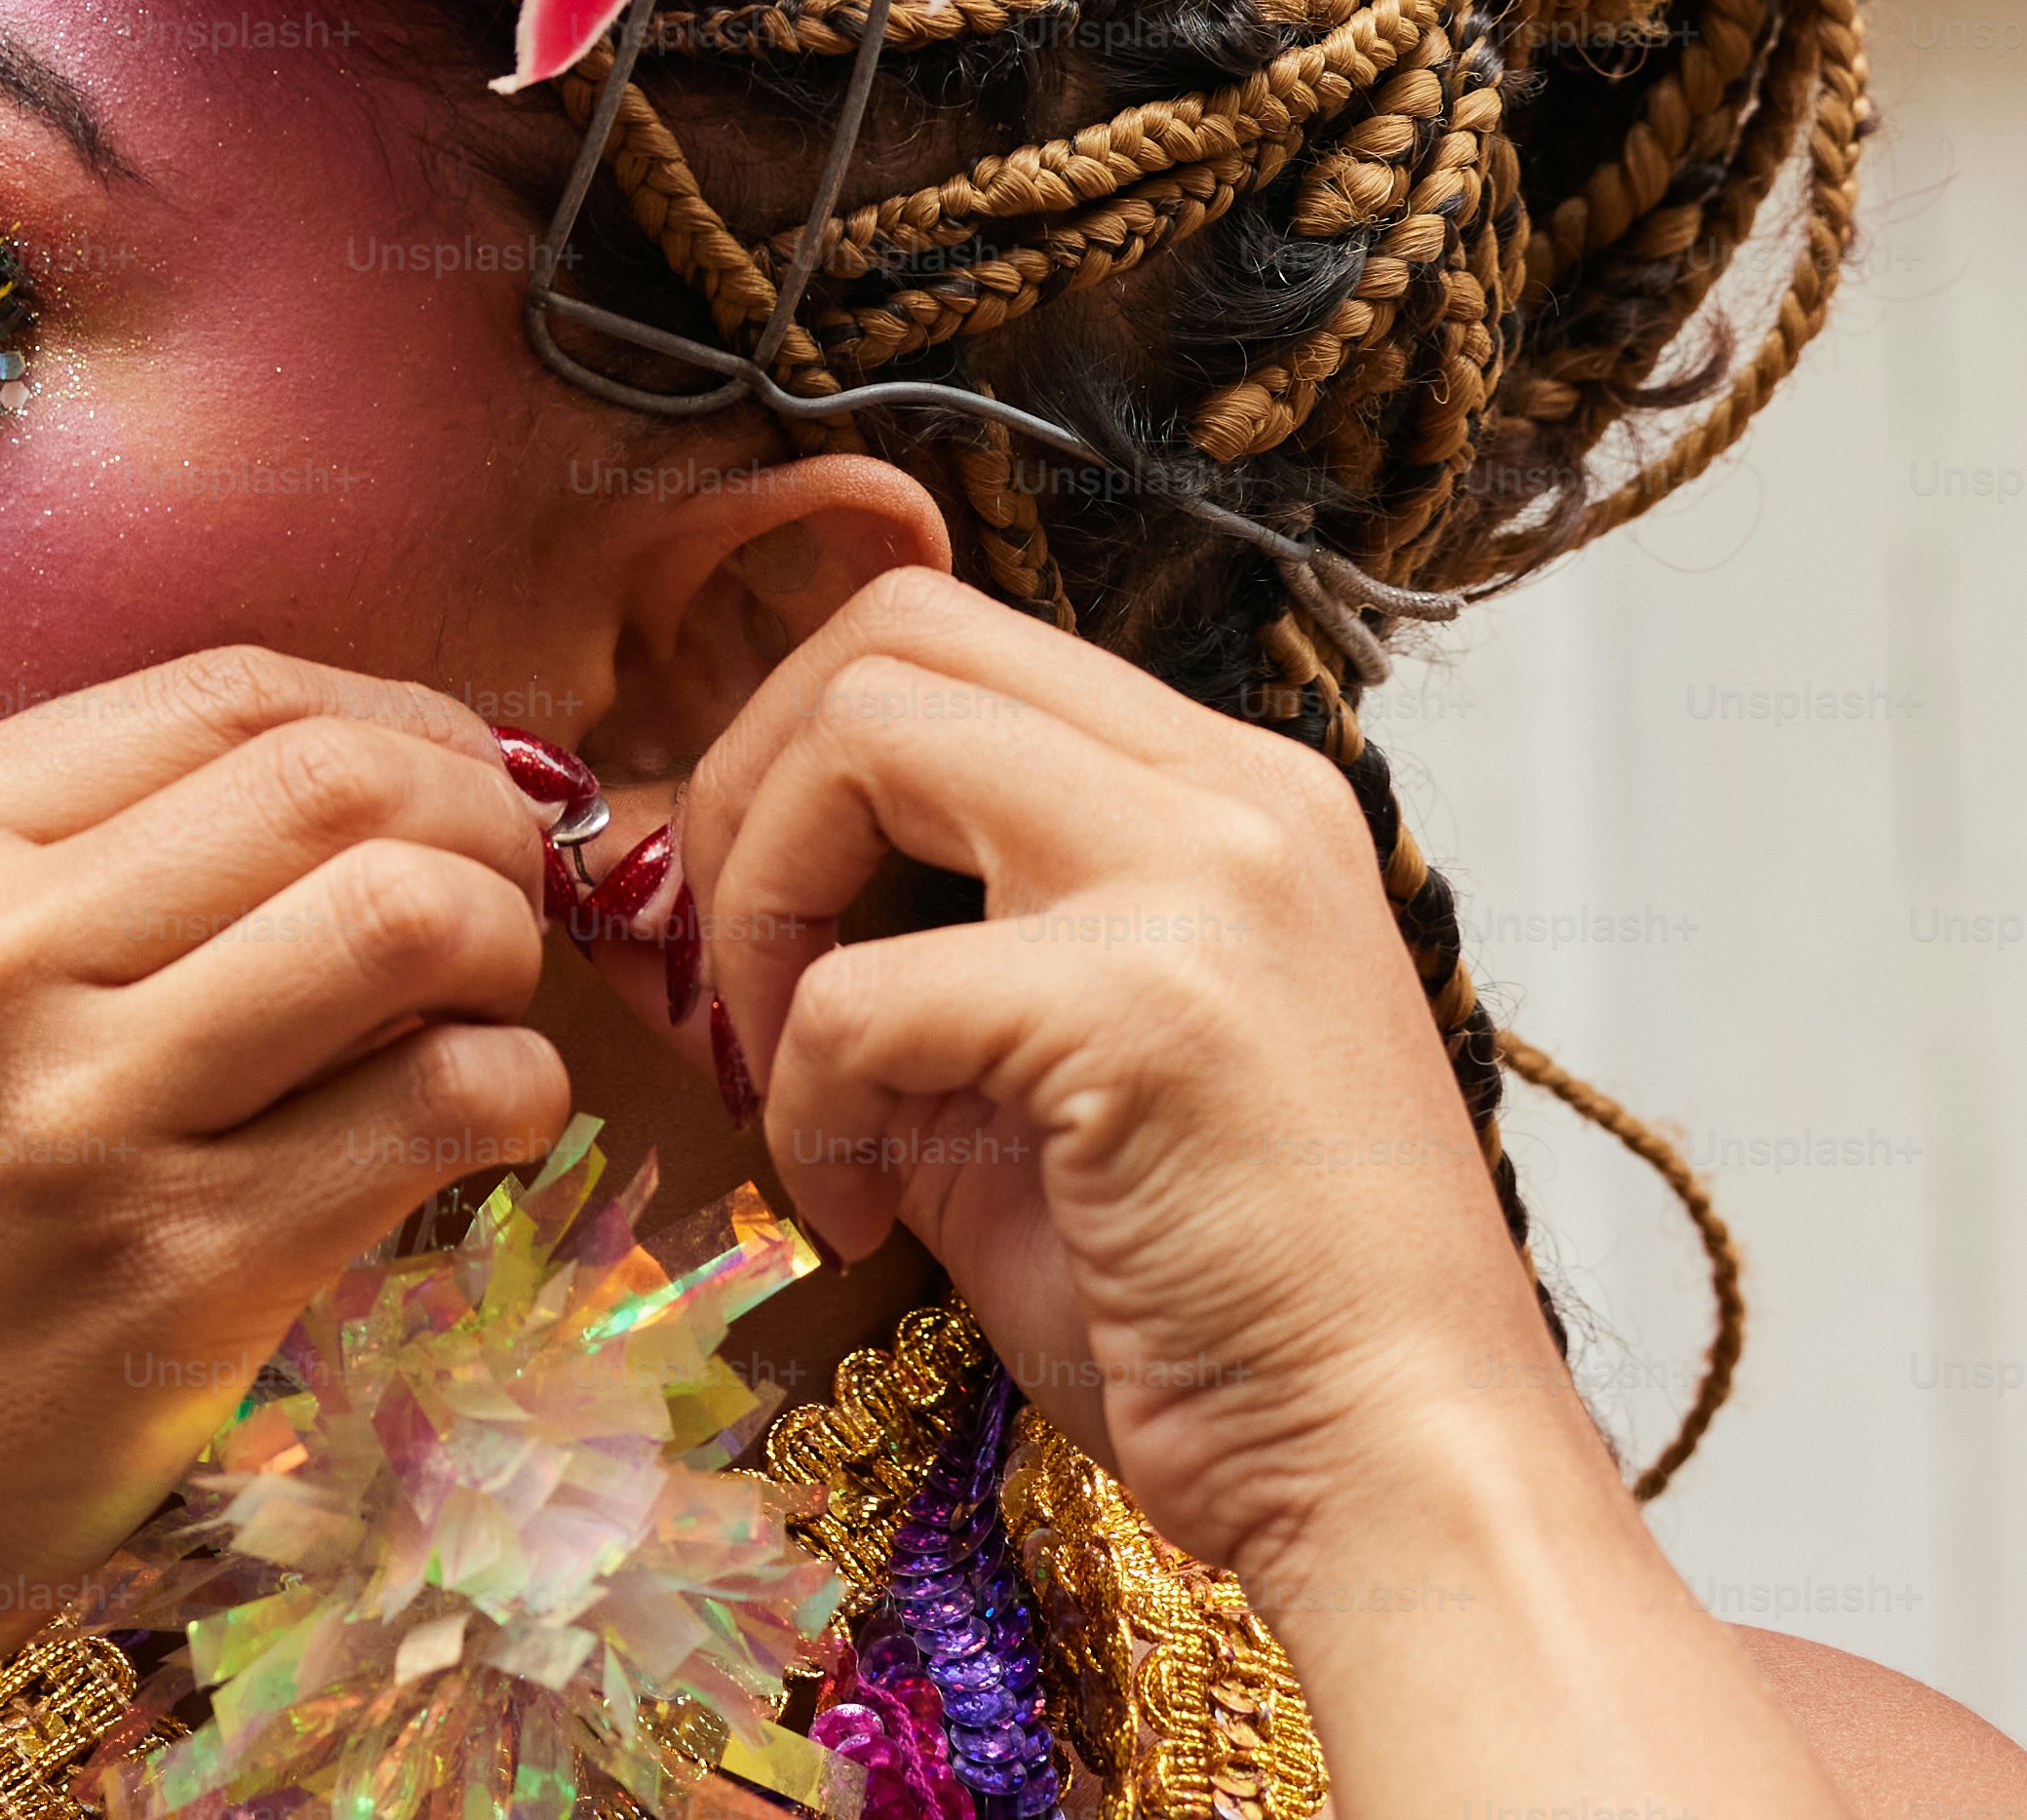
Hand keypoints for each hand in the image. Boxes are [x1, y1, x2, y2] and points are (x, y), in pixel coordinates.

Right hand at [0, 648, 575, 1708]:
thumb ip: (71, 856)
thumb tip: (367, 767)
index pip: (231, 691)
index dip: (400, 719)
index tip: (458, 786)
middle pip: (339, 781)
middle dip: (482, 820)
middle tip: (506, 897)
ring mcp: (75, 1112)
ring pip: (410, 918)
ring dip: (505, 948)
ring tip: (480, 1012)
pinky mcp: (177, 1271)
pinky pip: (438, 1104)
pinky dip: (510, 1090)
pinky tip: (476, 1127)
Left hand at [669, 569, 1582, 1581]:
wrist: (1400, 1480)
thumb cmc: (1223, 1313)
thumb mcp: (1050, 1076)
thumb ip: (922, 954)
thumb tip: (715, 901)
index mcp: (1230, 797)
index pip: (955, 637)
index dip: (799, 755)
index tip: (761, 918)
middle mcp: (1233, 795)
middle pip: (893, 635)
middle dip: (750, 786)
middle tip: (732, 969)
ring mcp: (1203, 878)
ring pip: (862, 732)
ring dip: (762, 904)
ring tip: (785, 1071)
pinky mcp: (1146, 1001)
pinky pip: (852, 989)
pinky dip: (804, 1107)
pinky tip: (859, 1217)